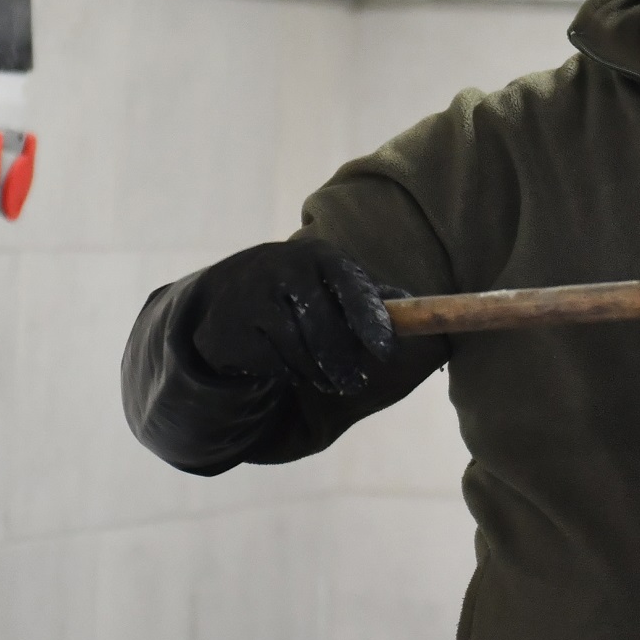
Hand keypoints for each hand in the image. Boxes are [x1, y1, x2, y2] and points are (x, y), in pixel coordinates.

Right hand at [183, 238, 396, 397]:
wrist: (227, 295)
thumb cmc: (297, 290)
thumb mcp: (330, 282)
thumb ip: (368, 294)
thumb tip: (412, 306)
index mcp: (319, 256)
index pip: (351, 286)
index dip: (370, 319)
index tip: (386, 352)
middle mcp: (285, 269)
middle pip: (324, 327)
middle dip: (344, 362)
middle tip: (356, 384)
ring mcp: (255, 297)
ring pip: (299, 349)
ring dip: (319, 374)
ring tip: (330, 382)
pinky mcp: (235, 328)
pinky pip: (274, 361)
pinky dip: (291, 374)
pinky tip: (295, 372)